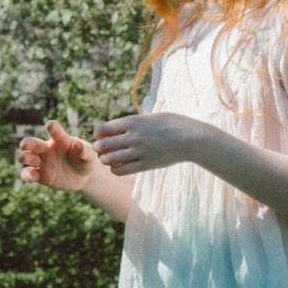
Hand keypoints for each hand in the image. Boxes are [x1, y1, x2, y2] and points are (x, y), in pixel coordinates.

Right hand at [17, 117, 100, 192]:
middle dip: (27, 143)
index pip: (55, 132)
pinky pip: (30, 174)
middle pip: (34, 143)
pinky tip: (28, 177)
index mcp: (60, 140)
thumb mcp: (90, 156)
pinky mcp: (41, 175)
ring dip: (24, 157)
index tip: (50, 125)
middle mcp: (48, 149)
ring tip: (23, 159)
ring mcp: (42, 162)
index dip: (53, 128)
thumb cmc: (86, 160)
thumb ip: (84, 151)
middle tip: (24, 145)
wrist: (83, 176)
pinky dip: (26, 175)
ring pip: (28, 158)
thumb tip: (78, 144)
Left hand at [92, 111, 216, 175]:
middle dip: (99, 148)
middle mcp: (134, 136)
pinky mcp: (146, 164)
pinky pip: (122, 170)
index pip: (104, 129)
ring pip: (110, 159)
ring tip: (107, 158)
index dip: (98, 134)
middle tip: (100, 149)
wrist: (190, 138)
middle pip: (104, 145)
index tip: (99, 136)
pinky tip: (117, 166)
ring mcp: (140, 152)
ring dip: (105, 159)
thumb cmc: (170, 124)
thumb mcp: (148, 117)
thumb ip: (132, 123)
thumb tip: (114, 129)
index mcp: (133, 122)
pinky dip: (115, 169)